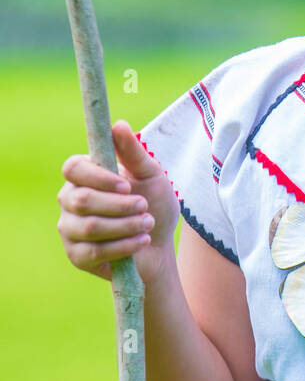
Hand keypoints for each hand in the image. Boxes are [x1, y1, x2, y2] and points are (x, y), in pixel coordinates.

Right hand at [57, 120, 179, 284]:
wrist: (159, 245)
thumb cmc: (153, 204)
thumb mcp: (151, 175)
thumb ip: (133, 152)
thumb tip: (119, 125)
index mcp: (83, 175)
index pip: (73, 168)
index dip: (98, 178)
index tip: (126, 186)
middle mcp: (69, 199)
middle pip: (81, 200)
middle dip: (119, 206)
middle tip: (145, 207)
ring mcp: (69, 228)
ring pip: (90, 226)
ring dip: (126, 226)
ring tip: (148, 224)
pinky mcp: (76, 255)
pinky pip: (93, 251)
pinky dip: (123, 246)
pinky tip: (141, 242)